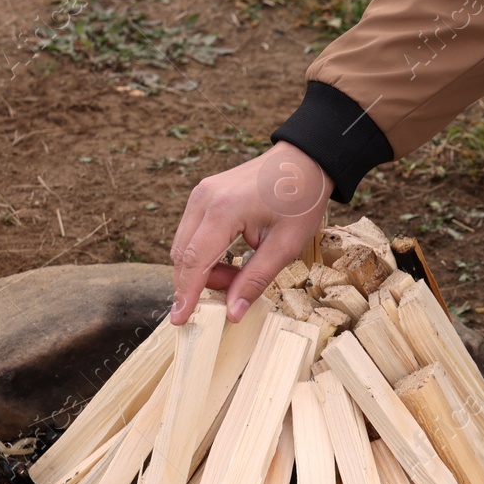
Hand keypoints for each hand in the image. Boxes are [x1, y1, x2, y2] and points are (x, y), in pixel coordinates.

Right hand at [168, 141, 332, 324]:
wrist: (304, 162)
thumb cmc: (300, 201)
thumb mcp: (285, 247)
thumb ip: (255, 281)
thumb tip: (232, 314)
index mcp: (223, 210)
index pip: (193, 261)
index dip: (185, 295)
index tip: (179, 321)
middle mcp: (203, 199)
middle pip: (182, 255)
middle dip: (199, 283)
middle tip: (230, 294)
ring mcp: (200, 194)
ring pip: (184, 245)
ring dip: (203, 269)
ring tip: (238, 273)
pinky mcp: (203, 195)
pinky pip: (192, 233)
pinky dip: (204, 254)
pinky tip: (231, 259)